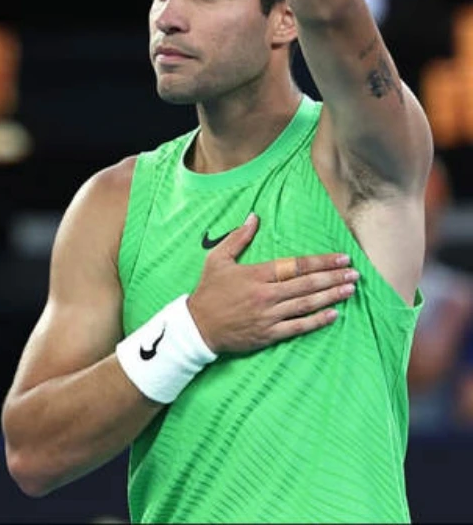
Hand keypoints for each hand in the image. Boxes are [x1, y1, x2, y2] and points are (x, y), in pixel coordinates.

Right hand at [187, 214, 357, 353]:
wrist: (197, 326)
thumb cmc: (208, 291)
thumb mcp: (217, 259)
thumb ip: (238, 238)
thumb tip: (254, 217)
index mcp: (255, 274)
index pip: (296, 265)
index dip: (321, 261)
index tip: (341, 258)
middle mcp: (265, 294)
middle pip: (306, 284)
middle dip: (333, 277)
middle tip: (354, 273)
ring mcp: (268, 316)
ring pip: (306, 304)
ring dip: (331, 296)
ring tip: (350, 289)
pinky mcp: (268, 334)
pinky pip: (297, 327)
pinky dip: (316, 321)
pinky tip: (333, 314)